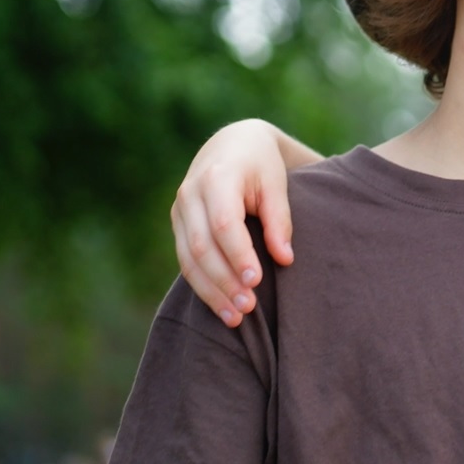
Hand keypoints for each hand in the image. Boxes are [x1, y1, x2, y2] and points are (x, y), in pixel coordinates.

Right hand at [170, 119, 297, 326]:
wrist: (232, 145)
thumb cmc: (261, 165)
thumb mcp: (276, 184)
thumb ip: (280, 220)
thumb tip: (285, 259)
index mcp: (217, 178)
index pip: (224, 224)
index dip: (238, 255)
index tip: (257, 281)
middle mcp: (190, 194)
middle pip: (202, 247)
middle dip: (224, 281)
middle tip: (248, 308)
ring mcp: (179, 211)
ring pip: (188, 259)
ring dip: (211, 291)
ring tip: (236, 318)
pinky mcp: (178, 225)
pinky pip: (185, 261)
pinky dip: (203, 287)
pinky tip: (221, 307)